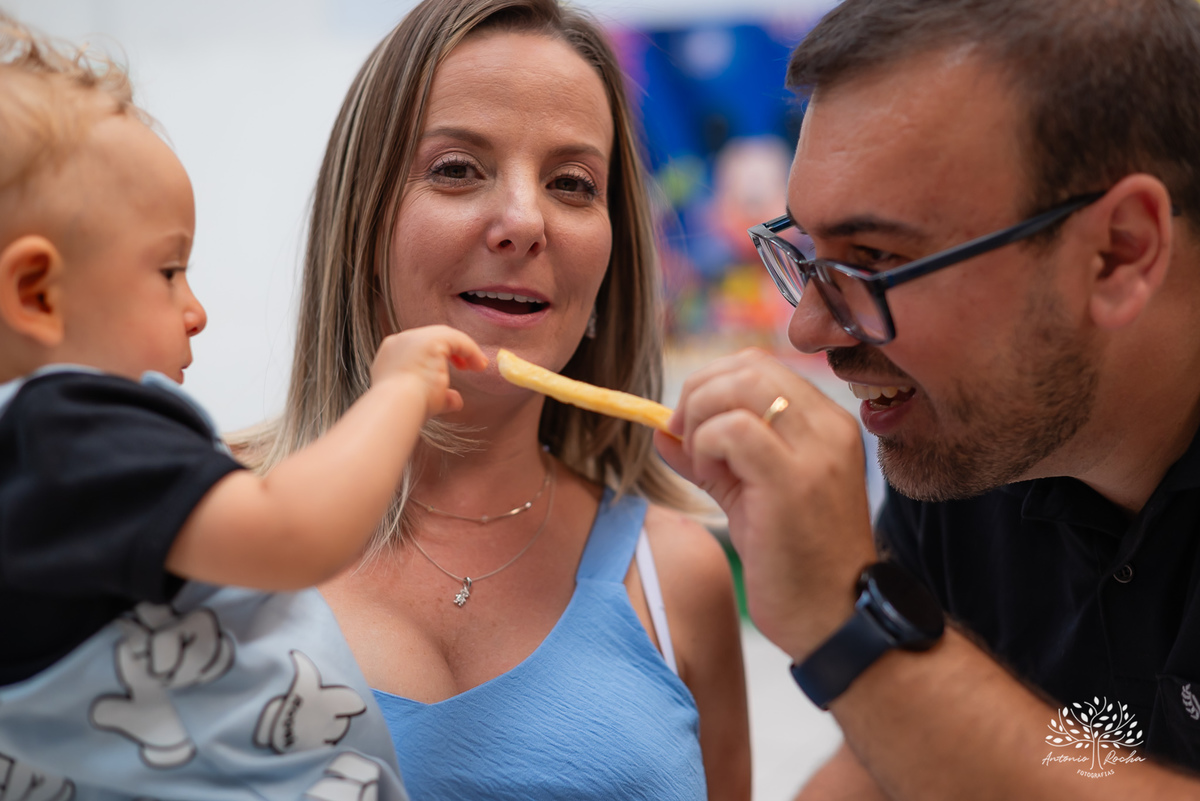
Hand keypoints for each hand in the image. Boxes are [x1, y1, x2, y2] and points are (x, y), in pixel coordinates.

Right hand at [370, 325, 486, 416]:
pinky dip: (470, 350)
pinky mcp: (431, 340)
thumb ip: (440, 397)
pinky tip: (479, 365)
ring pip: (445, 336)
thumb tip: (455, 401)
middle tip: (465, 366)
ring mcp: (414, 338)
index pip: (418, 348)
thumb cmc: (405, 410)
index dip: (435, 357)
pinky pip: (457, 340)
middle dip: (450, 350)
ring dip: (464, 349)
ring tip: (477, 366)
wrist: (397, 407)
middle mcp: (401, 342)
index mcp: (391, 355)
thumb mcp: (423, 401)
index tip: (449, 369)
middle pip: (431, 337)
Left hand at [655, 348, 875, 660]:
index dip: (711, 384)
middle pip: (748, 366)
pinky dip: (706, 443)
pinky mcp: (793, 481)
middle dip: (698, 392)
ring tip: (701, 460)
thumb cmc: (797, 564)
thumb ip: (709, 458)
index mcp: (825, 424)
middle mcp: (829, 427)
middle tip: (684, 438)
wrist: (836, 620)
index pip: (759, 366)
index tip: (688, 425)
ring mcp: (816, 451)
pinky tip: (710, 474)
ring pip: (742, 385)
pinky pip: (734, 429)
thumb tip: (660, 430)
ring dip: (701, 415)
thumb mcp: (749, 496)